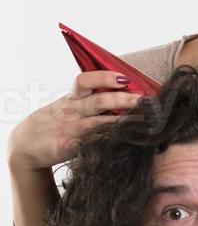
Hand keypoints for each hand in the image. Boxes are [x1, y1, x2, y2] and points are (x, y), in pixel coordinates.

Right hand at [7, 71, 143, 171]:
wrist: (26, 146)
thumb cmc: (55, 122)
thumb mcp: (68, 105)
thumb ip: (91, 97)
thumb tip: (124, 88)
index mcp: (72, 98)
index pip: (85, 81)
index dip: (105, 77)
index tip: (125, 77)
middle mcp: (73, 112)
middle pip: (99, 101)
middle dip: (123, 99)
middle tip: (143, 100)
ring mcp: (71, 130)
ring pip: (99, 123)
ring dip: (122, 122)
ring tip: (142, 120)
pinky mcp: (69, 148)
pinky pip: (91, 144)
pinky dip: (107, 143)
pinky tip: (124, 143)